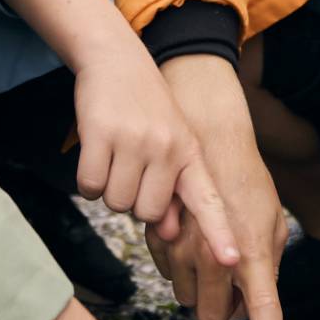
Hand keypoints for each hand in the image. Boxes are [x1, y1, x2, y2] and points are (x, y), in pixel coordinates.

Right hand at [73, 37, 241, 269]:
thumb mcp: (172, 144)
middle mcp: (166, 148)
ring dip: (109, 189)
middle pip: (146, 213)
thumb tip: (169, 233)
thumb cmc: (145, 110)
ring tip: (115, 155)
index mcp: (189, 153)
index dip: (219, 233)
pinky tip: (96, 153)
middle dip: (133, 201)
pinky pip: (90, 187)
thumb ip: (174, 189)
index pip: (208, 199)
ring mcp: (134, 141)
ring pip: (116, 204)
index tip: (232, 261)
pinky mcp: (100, 134)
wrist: (116, 59)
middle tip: (131, 168)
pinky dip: (88, 180)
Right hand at [156, 55, 288, 319]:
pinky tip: (189, 236)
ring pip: (185, 297)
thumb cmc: (245, 178)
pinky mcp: (157, 238)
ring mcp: (182, 248)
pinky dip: (178, 265)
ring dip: (198, 286)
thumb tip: (255, 298)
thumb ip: (268, 261)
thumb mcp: (271, 218)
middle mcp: (214, 254)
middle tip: (232, 286)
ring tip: (211, 251)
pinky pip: (166, 273)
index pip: (262, 308)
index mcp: (252, 249)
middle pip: (211, 315)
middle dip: (220, 310)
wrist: (205, 136)